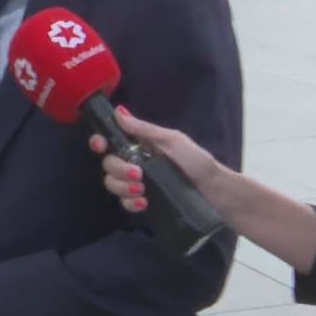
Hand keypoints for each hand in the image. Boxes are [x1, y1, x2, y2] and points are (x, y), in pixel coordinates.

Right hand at [88, 106, 232, 213]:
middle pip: (108, 164)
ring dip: (123, 187)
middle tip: (138, 174)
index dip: (99, 142)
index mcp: (138, 145)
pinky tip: (144, 204)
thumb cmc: (197, 161)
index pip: (108, 141)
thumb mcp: (173, 141)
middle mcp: (134, 163)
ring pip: (112, 184)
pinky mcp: (143, 203)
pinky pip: (124, 204)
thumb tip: (117, 111)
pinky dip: (131, 203)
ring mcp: (137, 184)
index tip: (102, 145)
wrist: (216, 192)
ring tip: (142, 190)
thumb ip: (144, 129)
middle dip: (118, 169)